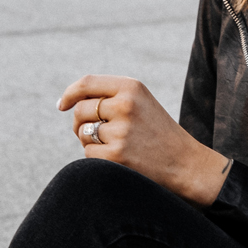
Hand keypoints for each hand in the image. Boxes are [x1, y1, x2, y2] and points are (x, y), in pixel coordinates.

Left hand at [57, 74, 231, 206]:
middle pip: (80, 110)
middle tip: (97, 133)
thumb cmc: (158, 133)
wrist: (186, 164)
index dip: (69, 94)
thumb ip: (110, 97)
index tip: (62, 105)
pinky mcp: (116, 155)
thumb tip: (67, 103)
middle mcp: (125, 105)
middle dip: (81, 123)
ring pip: (83, 133)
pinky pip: (88, 154)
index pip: (87, 83)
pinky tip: (119, 159)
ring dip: (90, 142)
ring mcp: (121, 131)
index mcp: (131, 87)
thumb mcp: (141, 103)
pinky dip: (97, 158)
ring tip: (116, 146)